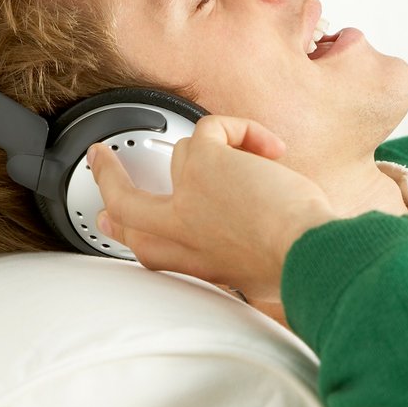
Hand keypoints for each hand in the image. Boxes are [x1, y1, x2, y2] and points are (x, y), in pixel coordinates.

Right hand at [87, 115, 333, 316]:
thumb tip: (251, 248)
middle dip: (106, 177)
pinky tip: (271, 148)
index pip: (145, 244)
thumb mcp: (256, 279)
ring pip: (182, 152)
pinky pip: (210, 127)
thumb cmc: (295, 268)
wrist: (306, 257)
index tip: (111, 218)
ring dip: (223, 147)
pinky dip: (242, 128)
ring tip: (263, 160)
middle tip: (101, 157)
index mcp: (193, 261)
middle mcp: (180, 230)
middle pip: (123, 202)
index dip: (125, 228)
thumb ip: (238, 260)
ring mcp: (184, 195)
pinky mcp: (202, 163)